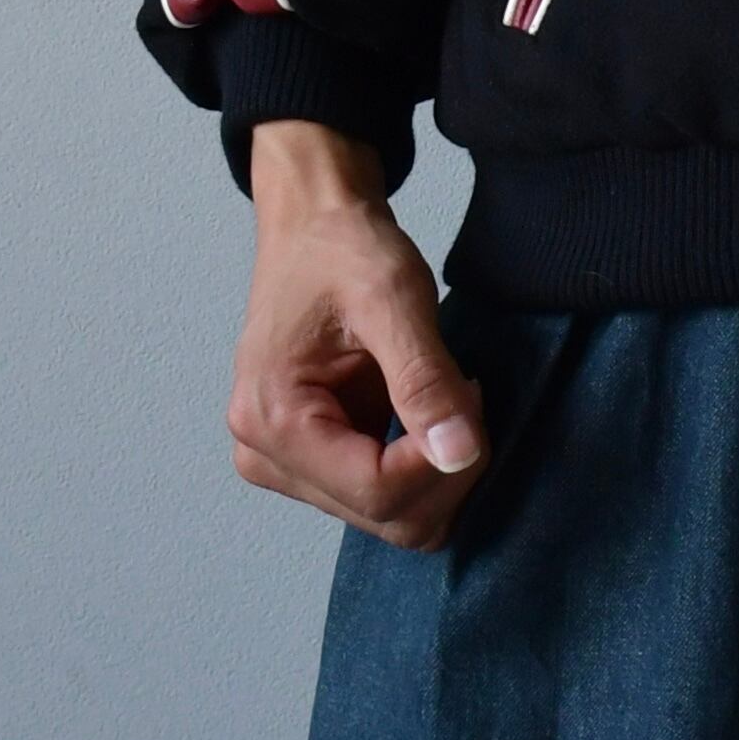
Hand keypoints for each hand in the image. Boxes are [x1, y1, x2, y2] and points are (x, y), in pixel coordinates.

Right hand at [225, 120, 489, 549]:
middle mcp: (265, 456)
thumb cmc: (343, 248)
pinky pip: (383, 490)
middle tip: (466, 394)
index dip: (444, 463)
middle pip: (383, 517)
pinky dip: (422, 461)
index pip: (376, 492)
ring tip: (447, 392)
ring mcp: (286, 462)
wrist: (316, 222)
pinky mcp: (312, 457)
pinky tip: (431, 406)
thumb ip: (425, 380)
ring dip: (436, 467)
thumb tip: (460, 455)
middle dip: (445, 470)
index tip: (472, 396)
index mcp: (271, 420)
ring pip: (387, 515)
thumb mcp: (393, 298)